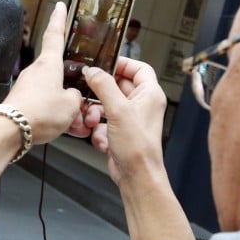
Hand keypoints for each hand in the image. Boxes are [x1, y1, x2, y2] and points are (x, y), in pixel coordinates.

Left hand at [5, 2, 84, 143]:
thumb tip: (72, 97)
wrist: (9, 131)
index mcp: (49, 64)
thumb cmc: (39, 114)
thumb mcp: (71, 106)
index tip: (60, 6)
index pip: (55, 35)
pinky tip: (59, 128)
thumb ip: (76, 97)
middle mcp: (36, 71)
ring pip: (52, 91)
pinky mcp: (21, 101)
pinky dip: (53, 115)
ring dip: (63, 105)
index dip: (59, 19)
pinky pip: (43, 105)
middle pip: (58, 71)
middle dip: (70, 84)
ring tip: (73, 123)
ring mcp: (27, 86)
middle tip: (81, 99)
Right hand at [82, 58, 166, 184]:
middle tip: (89, 92)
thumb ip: (104, 86)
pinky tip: (103, 139)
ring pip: (107, 104)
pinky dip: (99, 130)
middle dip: (101, 92)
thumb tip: (93, 71)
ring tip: (94, 120)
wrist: (136, 177)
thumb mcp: (118, 110)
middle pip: (118, 86)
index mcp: (149, 94)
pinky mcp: (120, 131)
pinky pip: (104, 122)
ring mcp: (130, 118)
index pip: (138, 68)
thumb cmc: (138, 148)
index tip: (103, 63)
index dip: (122, 63)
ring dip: (96, 112)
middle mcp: (142, 104)